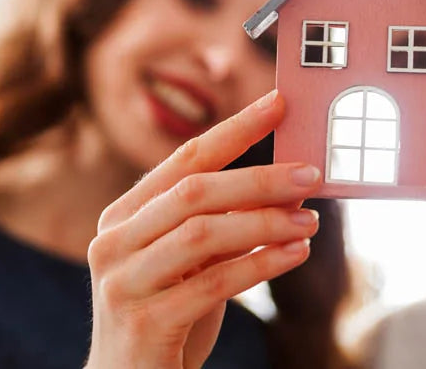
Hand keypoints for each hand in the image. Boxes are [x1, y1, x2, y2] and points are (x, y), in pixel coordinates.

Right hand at [84, 90, 320, 368]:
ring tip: (311, 221)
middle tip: (311, 172)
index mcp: (124, 215)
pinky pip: (213, 283)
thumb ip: (229, 221)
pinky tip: (294, 253)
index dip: (234, 129)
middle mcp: (114, 240)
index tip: (278, 104)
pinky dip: (260, 264)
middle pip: (195, 192)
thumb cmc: (169, 314)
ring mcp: (123, 280)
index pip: (183, 158)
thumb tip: (292, 183)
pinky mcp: (144, 321)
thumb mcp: (197, 262)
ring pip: (204, 233)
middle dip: (259, 178)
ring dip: (265, 222)